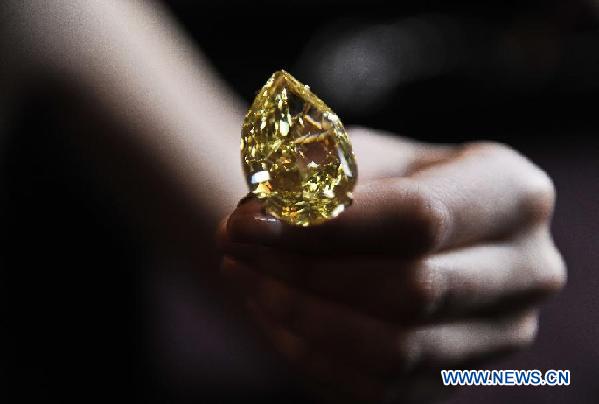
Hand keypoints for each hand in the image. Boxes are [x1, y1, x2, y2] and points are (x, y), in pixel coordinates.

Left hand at [217, 128, 565, 402]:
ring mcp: (500, 334)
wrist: (393, 226)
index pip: (421, 217)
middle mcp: (526, 269)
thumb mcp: (350, 155)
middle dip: (306, 271)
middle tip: (233, 244)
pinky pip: (379, 386)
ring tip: (242, 274)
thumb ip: (306, 176)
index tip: (247, 222)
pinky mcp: (457, 378)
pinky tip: (268, 308)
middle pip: (411, 290)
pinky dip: (310, 351)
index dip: (328, 224)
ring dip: (300, 315)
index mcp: (513, 193)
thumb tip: (254, 219)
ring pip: (396, 349)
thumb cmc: (376, 183)